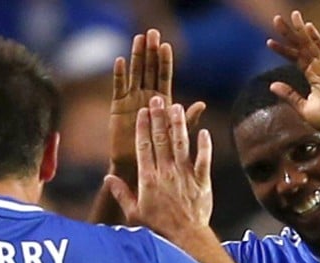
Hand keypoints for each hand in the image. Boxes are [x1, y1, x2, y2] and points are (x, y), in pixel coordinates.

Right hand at [105, 96, 211, 248]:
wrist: (185, 238)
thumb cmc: (158, 227)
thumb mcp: (134, 213)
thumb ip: (121, 193)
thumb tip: (107, 178)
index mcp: (148, 179)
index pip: (144, 147)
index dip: (143, 128)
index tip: (142, 112)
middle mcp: (166, 173)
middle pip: (161, 140)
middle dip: (158, 118)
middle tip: (157, 100)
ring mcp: (185, 176)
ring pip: (181, 145)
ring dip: (178, 124)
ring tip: (176, 107)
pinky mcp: (202, 181)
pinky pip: (204, 160)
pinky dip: (204, 146)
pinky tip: (203, 131)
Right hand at [109, 29, 204, 176]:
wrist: (139, 173)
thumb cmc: (160, 158)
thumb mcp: (176, 138)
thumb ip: (186, 119)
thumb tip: (201, 104)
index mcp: (162, 103)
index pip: (164, 77)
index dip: (165, 62)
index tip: (167, 45)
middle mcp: (146, 98)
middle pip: (149, 71)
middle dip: (150, 52)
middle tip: (152, 33)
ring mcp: (131, 101)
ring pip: (134, 75)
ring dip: (136, 57)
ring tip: (138, 39)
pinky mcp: (118, 108)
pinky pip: (118, 89)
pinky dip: (119, 75)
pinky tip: (120, 61)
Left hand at [266, 11, 319, 133]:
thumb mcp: (303, 107)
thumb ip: (289, 95)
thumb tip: (271, 85)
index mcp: (312, 76)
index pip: (294, 58)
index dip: (282, 49)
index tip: (269, 41)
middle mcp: (319, 67)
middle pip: (301, 46)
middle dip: (289, 33)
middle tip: (276, 19)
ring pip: (311, 44)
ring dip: (301, 30)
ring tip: (292, 16)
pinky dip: (317, 38)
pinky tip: (308, 28)